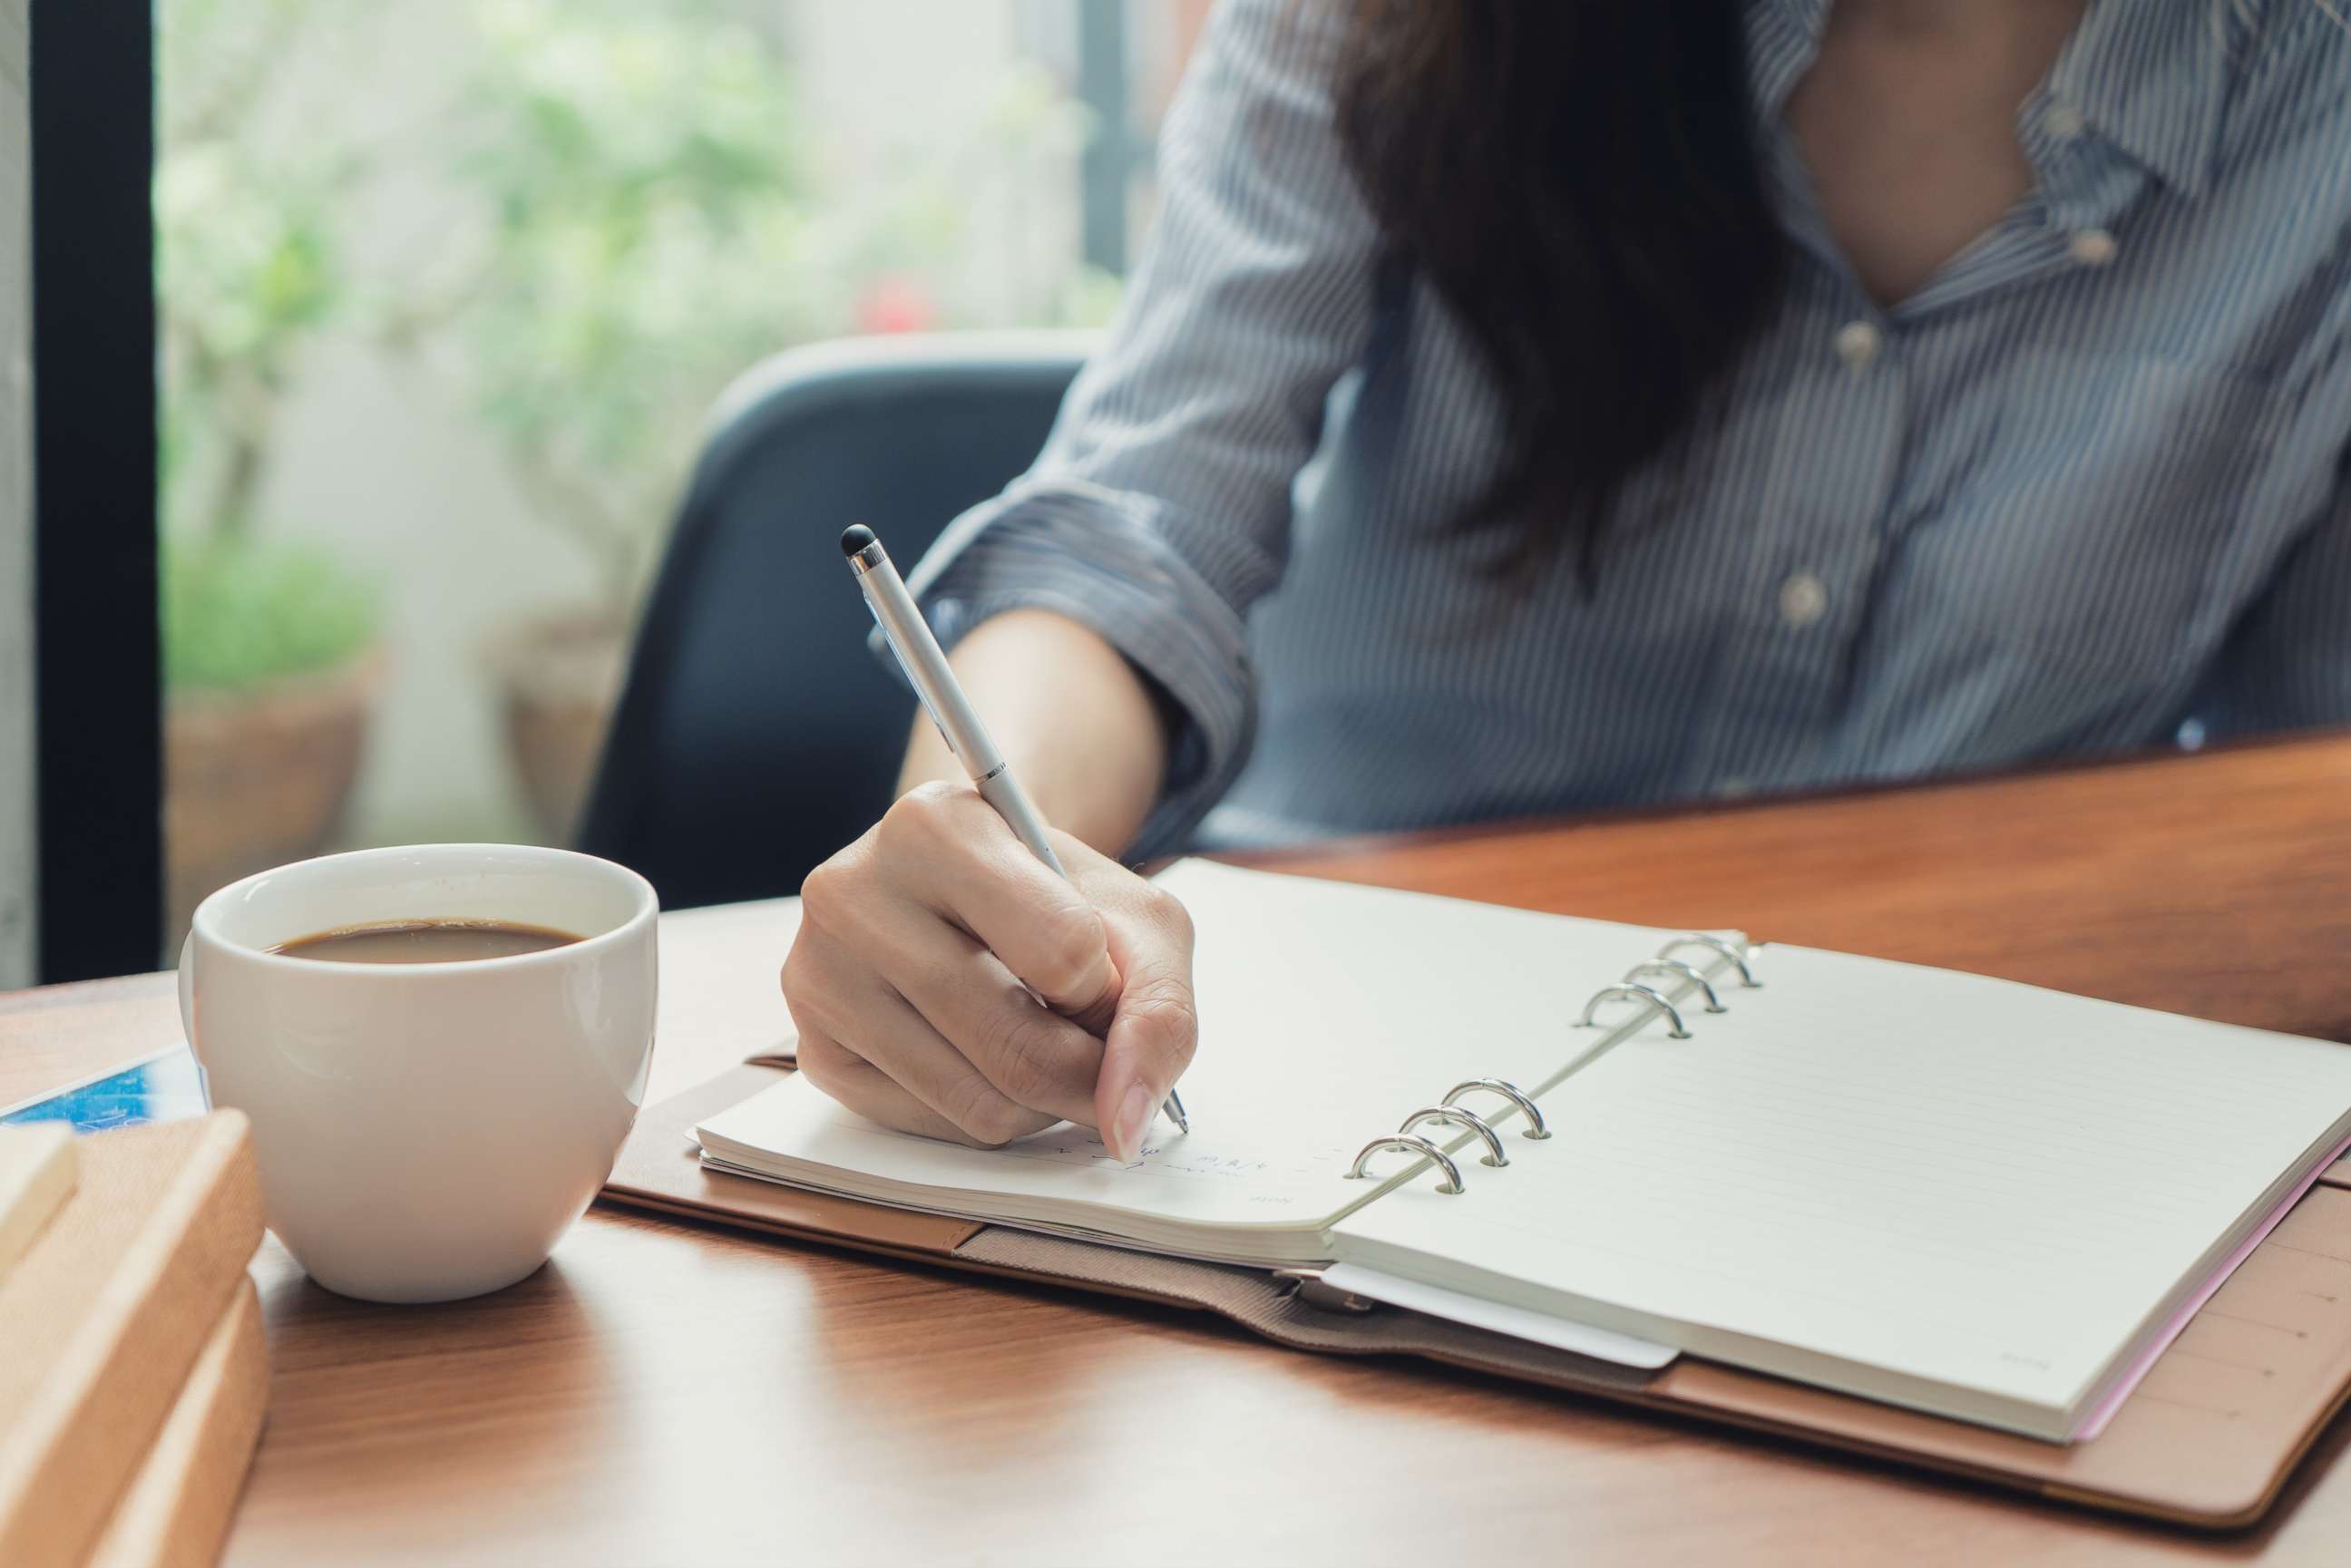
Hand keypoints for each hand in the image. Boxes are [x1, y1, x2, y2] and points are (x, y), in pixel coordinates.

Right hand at [783, 781, 1197, 1161]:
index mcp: (935, 825)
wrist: (966, 892)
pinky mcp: (813, 1048)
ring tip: (1039, 1044)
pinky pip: (933, 1129)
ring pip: (978, 1104)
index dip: (1108, 990)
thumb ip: (1158, 1011)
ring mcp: (818, 973)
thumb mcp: (1135, 919)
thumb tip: (1125, 1125)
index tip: (1101, 975)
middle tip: (1099, 1053)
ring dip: (1041, 1103)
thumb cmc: (1052, 900)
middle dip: (1087, 1073)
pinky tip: (983, 1060)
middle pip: (1017, 1046)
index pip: (1065, 953)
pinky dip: (986, 1114)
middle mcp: (852, 890)